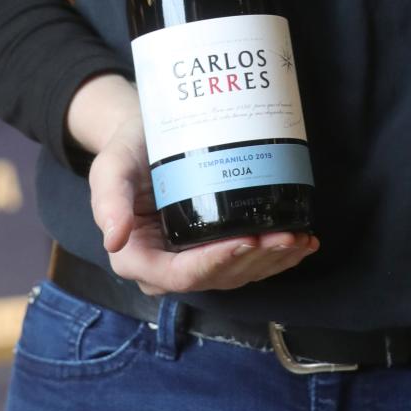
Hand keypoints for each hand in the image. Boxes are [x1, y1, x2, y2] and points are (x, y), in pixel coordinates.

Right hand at [89, 106, 318, 295]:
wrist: (146, 133)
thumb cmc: (127, 150)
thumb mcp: (111, 167)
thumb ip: (108, 200)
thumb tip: (114, 238)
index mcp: (136, 257)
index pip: (179, 275)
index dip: (215, 264)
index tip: (246, 241)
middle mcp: (166, 267)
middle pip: (216, 277)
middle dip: (254, 261)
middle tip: (285, 236)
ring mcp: (192, 258)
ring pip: (237, 274)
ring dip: (272, 262)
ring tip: (300, 239)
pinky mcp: (213, 246)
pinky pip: (246, 262)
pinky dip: (277, 256)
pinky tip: (302, 242)